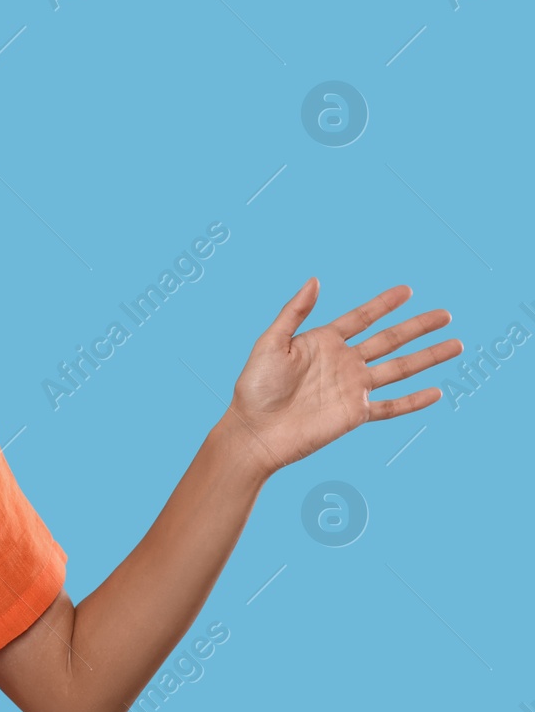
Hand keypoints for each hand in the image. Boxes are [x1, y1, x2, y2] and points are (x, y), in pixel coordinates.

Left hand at [222, 278, 461, 475]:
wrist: (255, 430)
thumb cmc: (256, 386)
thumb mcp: (271, 342)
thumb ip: (294, 312)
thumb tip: (315, 280)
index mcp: (323, 342)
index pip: (361, 318)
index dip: (384, 304)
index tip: (407, 291)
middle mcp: (343, 362)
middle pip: (389, 340)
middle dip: (417, 327)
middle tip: (445, 314)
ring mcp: (352, 388)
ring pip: (399, 369)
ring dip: (427, 358)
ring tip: (455, 345)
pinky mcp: (355, 414)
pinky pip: (391, 407)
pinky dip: (413, 401)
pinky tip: (436, 392)